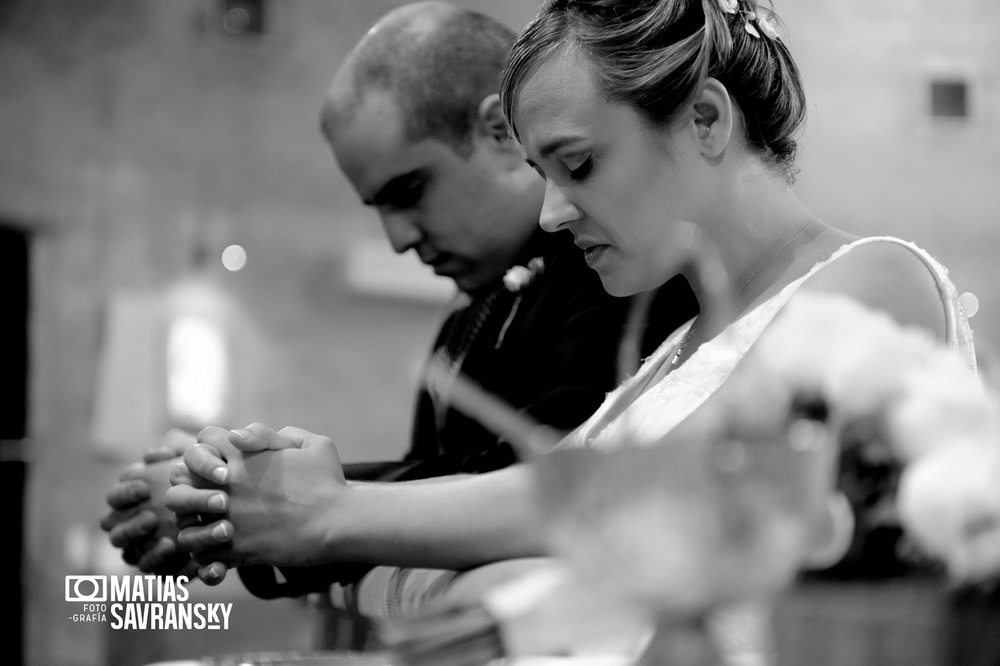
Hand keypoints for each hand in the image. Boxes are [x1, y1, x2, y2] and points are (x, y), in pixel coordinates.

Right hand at [99, 430, 197, 575]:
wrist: (241, 507)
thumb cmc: (211, 476)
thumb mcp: (203, 458)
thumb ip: (180, 450)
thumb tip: (158, 454)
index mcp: (134, 499)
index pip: (114, 498)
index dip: (124, 493)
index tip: (144, 487)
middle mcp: (133, 527)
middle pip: (117, 533)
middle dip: (132, 526)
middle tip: (153, 517)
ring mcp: (148, 550)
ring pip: (134, 557)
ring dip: (149, 551)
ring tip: (172, 541)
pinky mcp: (168, 570)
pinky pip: (163, 576)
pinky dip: (177, 570)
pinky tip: (192, 561)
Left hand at [166, 424, 348, 581]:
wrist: (337, 522)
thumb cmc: (330, 483)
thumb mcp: (317, 445)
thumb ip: (288, 436)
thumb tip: (271, 438)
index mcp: (244, 457)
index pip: (203, 441)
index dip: (208, 449)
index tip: (221, 463)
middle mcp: (229, 486)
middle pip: (179, 481)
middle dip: (188, 488)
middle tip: (206, 498)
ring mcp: (230, 519)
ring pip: (183, 524)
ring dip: (192, 525)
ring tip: (208, 529)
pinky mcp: (237, 549)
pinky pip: (202, 555)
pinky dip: (207, 556)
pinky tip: (221, 553)